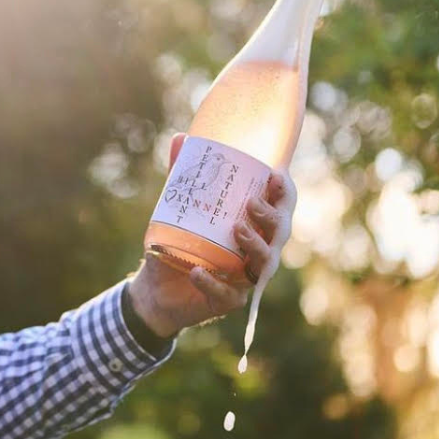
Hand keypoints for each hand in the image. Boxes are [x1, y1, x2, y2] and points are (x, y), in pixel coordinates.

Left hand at [126, 133, 297, 337]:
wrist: (154, 289)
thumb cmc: (175, 244)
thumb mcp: (176, 208)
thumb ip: (182, 176)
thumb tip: (181, 138)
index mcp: (252, 225)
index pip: (280, 206)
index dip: (284, 191)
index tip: (274, 174)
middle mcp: (256, 250)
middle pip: (280, 233)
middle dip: (271, 216)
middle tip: (251, 203)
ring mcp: (245, 277)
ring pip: (265, 264)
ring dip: (255, 245)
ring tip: (237, 230)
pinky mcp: (228, 300)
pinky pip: (227, 294)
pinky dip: (213, 283)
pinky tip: (198, 272)